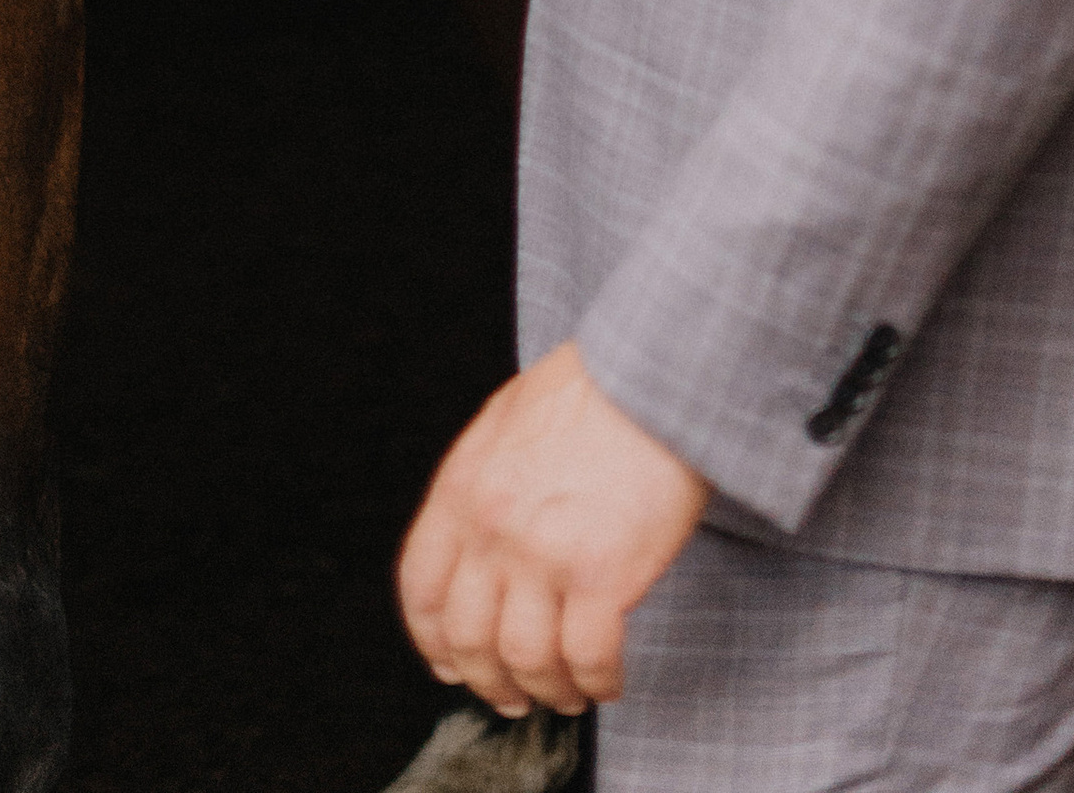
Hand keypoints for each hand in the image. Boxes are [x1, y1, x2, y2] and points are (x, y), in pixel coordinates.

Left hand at [397, 342, 706, 717]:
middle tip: (513, 697)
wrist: (652, 376)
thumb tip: (478, 536)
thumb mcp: (507, 421)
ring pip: (525, 661)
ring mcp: (545, 556)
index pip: (421, 589)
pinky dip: (596, 683)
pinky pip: (588, 659)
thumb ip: (483, 480)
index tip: (450, 664)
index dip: (433, 640)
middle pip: (468, 638)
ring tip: (567, 695)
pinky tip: (606, 681)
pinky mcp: (603, 576)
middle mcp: (493, 529)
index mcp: (463, 489)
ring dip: (546, 690)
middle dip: (488, 681)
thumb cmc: (591, 390)